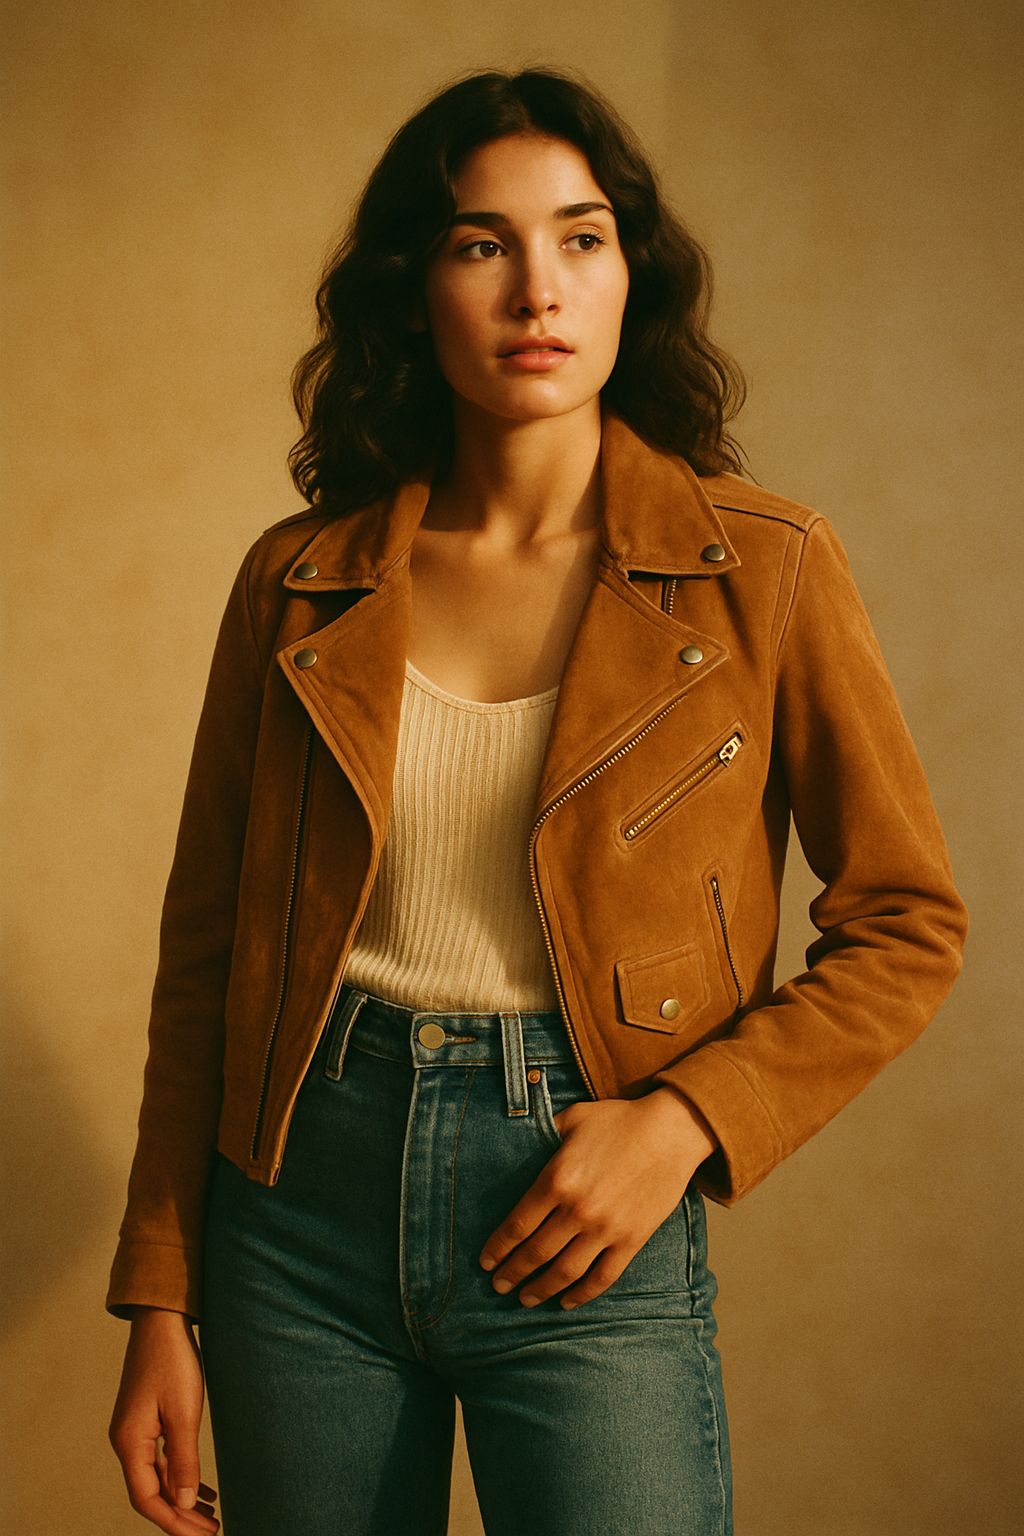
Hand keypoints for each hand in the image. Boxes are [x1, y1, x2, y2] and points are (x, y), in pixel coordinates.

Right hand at [109, 1307, 218, 1534]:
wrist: (162, 1320)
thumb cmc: (173, 1361)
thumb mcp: (184, 1412)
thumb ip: (183, 1460)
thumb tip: (181, 1504)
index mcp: (129, 1442)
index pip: (146, 1499)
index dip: (172, 1522)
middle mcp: (126, 1441)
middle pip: (150, 1493)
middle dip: (179, 1517)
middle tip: (212, 1531)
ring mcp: (135, 1431)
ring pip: (157, 1478)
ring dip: (181, 1499)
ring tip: (211, 1517)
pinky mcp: (146, 1420)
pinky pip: (161, 1460)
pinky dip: (180, 1476)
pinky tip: (202, 1488)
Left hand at [479, 1086, 716, 1308]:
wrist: (672, 1131)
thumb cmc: (619, 1121)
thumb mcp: (573, 1118)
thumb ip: (543, 1134)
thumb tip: (519, 1141)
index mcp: (557, 1179)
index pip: (518, 1224)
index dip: (498, 1248)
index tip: (485, 1262)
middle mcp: (578, 1209)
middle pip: (536, 1253)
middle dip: (512, 1273)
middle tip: (498, 1286)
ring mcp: (606, 1228)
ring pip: (565, 1272)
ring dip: (541, 1289)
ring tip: (525, 1299)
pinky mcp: (632, 1240)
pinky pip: (603, 1277)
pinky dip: (582, 1294)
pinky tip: (566, 1302)